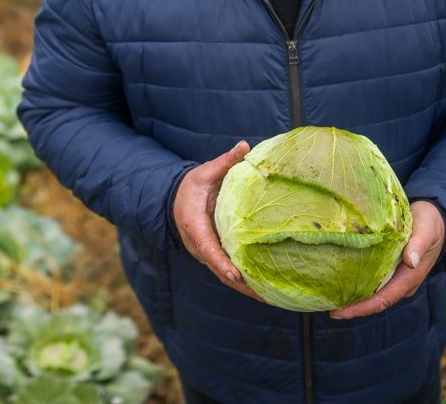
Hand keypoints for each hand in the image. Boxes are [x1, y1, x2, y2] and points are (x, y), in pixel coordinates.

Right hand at [172, 140, 259, 298]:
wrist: (174, 201)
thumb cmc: (191, 187)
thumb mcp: (205, 173)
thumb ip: (224, 163)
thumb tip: (244, 147)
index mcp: (195, 225)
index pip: (207, 247)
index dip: (221, 262)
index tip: (235, 274)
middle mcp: (200, 245)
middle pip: (220, 270)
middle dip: (241, 284)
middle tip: (265, 295)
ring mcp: (207, 254)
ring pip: (226, 276)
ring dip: (245, 288)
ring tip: (271, 298)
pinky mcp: (215, 256)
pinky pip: (229, 273)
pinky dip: (245, 282)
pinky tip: (265, 290)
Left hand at [329, 200, 445, 319]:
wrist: (440, 222)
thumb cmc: (431, 224)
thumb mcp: (427, 230)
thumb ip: (419, 244)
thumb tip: (411, 261)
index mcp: (410, 277)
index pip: (384, 299)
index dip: (361, 308)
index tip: (340, 312)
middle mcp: (403, 283)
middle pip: (376, 301)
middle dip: (353, 307)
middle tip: (328, 307)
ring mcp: (398, 278)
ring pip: (374, 294)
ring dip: (354, 298)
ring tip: (330, 297)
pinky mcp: (392, 270)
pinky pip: (374, 282)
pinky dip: (358, 285)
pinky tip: (342, 281)